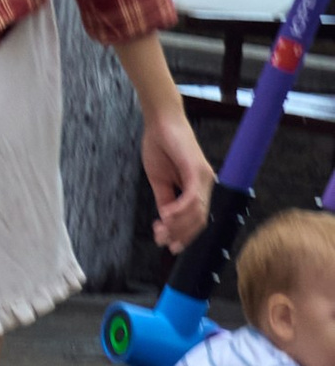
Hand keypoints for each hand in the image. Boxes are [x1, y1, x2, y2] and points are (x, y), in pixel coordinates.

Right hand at [140, 100, 213, 252]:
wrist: (160, 122)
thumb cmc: (160, 145)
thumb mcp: (159, 180)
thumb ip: (165, 199)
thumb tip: (166, 220)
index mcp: (197, 187)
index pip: (196, 219)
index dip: (182, 235)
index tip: (165, 243)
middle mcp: (205, 184)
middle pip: (199, 221)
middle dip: (180, 236)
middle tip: (162, 242)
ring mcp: (204, 177)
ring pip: (197, 213)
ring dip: (177, 226)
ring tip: (161, 231)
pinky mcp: (197, 170)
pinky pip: (192, 199)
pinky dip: (179, 211)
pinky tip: (165, 216)